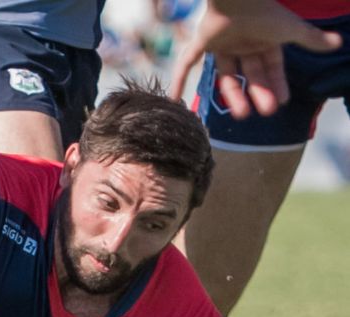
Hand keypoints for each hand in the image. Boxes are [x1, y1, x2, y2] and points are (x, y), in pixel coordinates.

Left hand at [169, 0, 341, 117]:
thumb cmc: (266, 11)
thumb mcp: (290, 30)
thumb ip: (311, 39)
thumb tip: (338, 43)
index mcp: (263, 40)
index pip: (271, 67)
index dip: (276, 84)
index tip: (281, 101)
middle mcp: (242, 43)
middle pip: (250, 75)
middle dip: (258, 93)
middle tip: (265, 112)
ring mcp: (222, 44)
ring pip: (226, 76)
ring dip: (234, 95)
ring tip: (243, 115)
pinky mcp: (202, 42)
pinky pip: (188, 63)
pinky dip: (179, 80)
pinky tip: (174, 99)